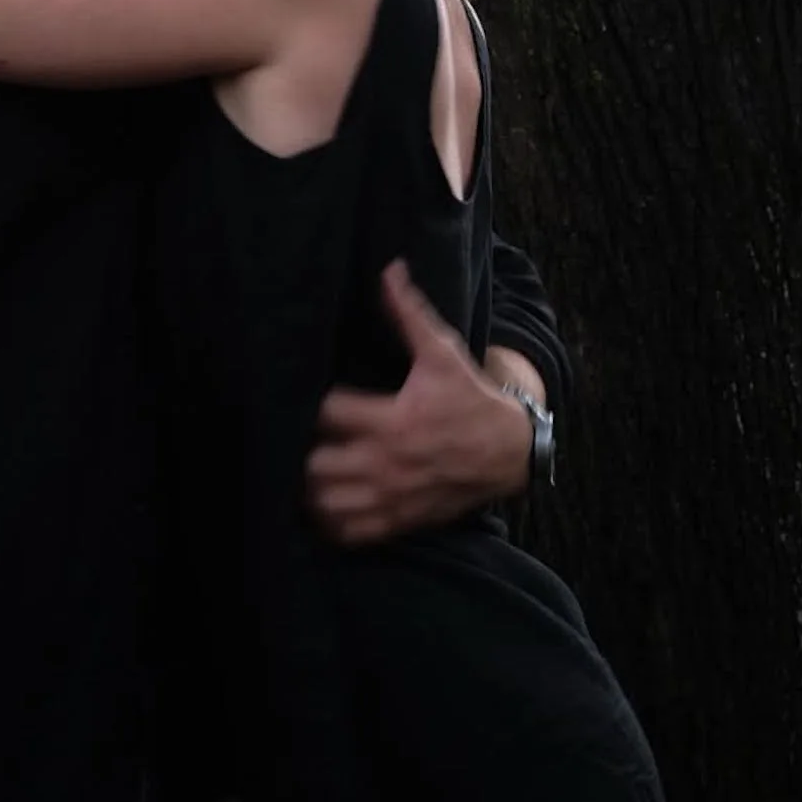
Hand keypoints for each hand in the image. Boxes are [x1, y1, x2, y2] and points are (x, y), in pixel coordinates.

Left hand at [306, 261, 533, 543]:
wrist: (508, 452)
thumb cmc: (470, 397)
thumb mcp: (442, 351)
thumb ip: (408, 312)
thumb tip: (390, 269)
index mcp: (393, 419)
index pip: (327, 415)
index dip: (308, 405)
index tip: (299, 391)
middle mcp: (387, 463)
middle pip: (315, 467)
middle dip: (300, 450)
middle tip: (293, 433)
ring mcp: (390, 497)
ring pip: (324, 504)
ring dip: (307, 487)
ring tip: (303, 465)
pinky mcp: (396, 522)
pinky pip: (346, 533)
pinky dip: (327, 520)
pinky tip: (322, 499)